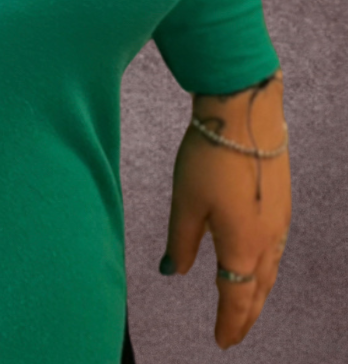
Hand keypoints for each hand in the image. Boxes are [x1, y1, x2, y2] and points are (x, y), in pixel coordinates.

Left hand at [159, 75, 290, 349]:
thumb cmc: (211, 157)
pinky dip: (266, 269)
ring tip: (246, 305)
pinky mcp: (282, 202)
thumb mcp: (185, 201)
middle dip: (246, 315)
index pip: (236, 298)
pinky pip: (276, 250)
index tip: (220, 341)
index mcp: (242, 248)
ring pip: (270, 272)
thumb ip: (181, 241)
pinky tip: (258, 264)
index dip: (228, 322)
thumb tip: (174, 271)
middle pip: (258, 291)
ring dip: (258, 293)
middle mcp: (268, 241)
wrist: (246, 115)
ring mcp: (279, 222)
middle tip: (233, 333)